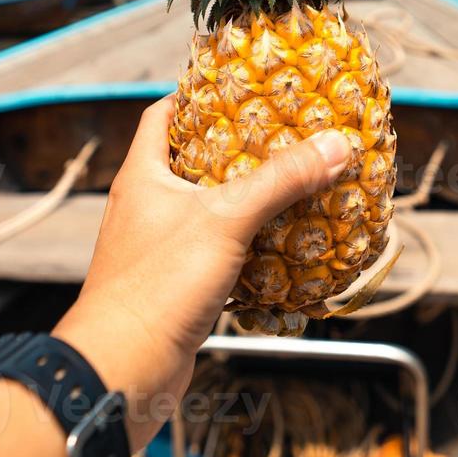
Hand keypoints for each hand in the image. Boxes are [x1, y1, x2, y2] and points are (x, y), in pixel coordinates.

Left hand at [53, 95, 352, 449]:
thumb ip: (280, 180)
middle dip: (240, 152)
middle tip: (286, 139)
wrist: (122, 370)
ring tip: (294, 188)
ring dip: (248, 203)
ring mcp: (158, 247)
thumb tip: (335, 144)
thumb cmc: (156, 286)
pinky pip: (217, 253)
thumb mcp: (225, 220)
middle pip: (194, 162)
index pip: (166, 115)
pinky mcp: (174, 286)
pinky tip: (283, 249)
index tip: (244, 86)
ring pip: (209, 211)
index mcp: (144, 175)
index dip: (200, 95)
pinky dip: (247, 248)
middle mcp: (146, 206)